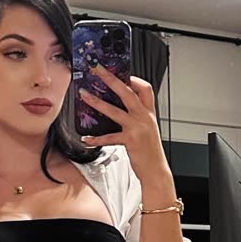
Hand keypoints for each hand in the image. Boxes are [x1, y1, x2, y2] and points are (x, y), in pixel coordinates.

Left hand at [78, 68, 168, 183]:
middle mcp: (144, 117)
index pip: (145, 88)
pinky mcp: (130, 141)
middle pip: (127, 92)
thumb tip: (118, 108)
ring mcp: (138, 128)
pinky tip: (86, 138)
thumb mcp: (148, 129)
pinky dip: (96, 139)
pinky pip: (109, 137)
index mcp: (149, 113)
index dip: (133, 79)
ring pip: (114, 111)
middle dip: (111, 79)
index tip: (121, 74)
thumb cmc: (150, 151)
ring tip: (84, 95)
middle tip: (97, 70)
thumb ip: (137, 117)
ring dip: (97, 102)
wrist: (156, 170)